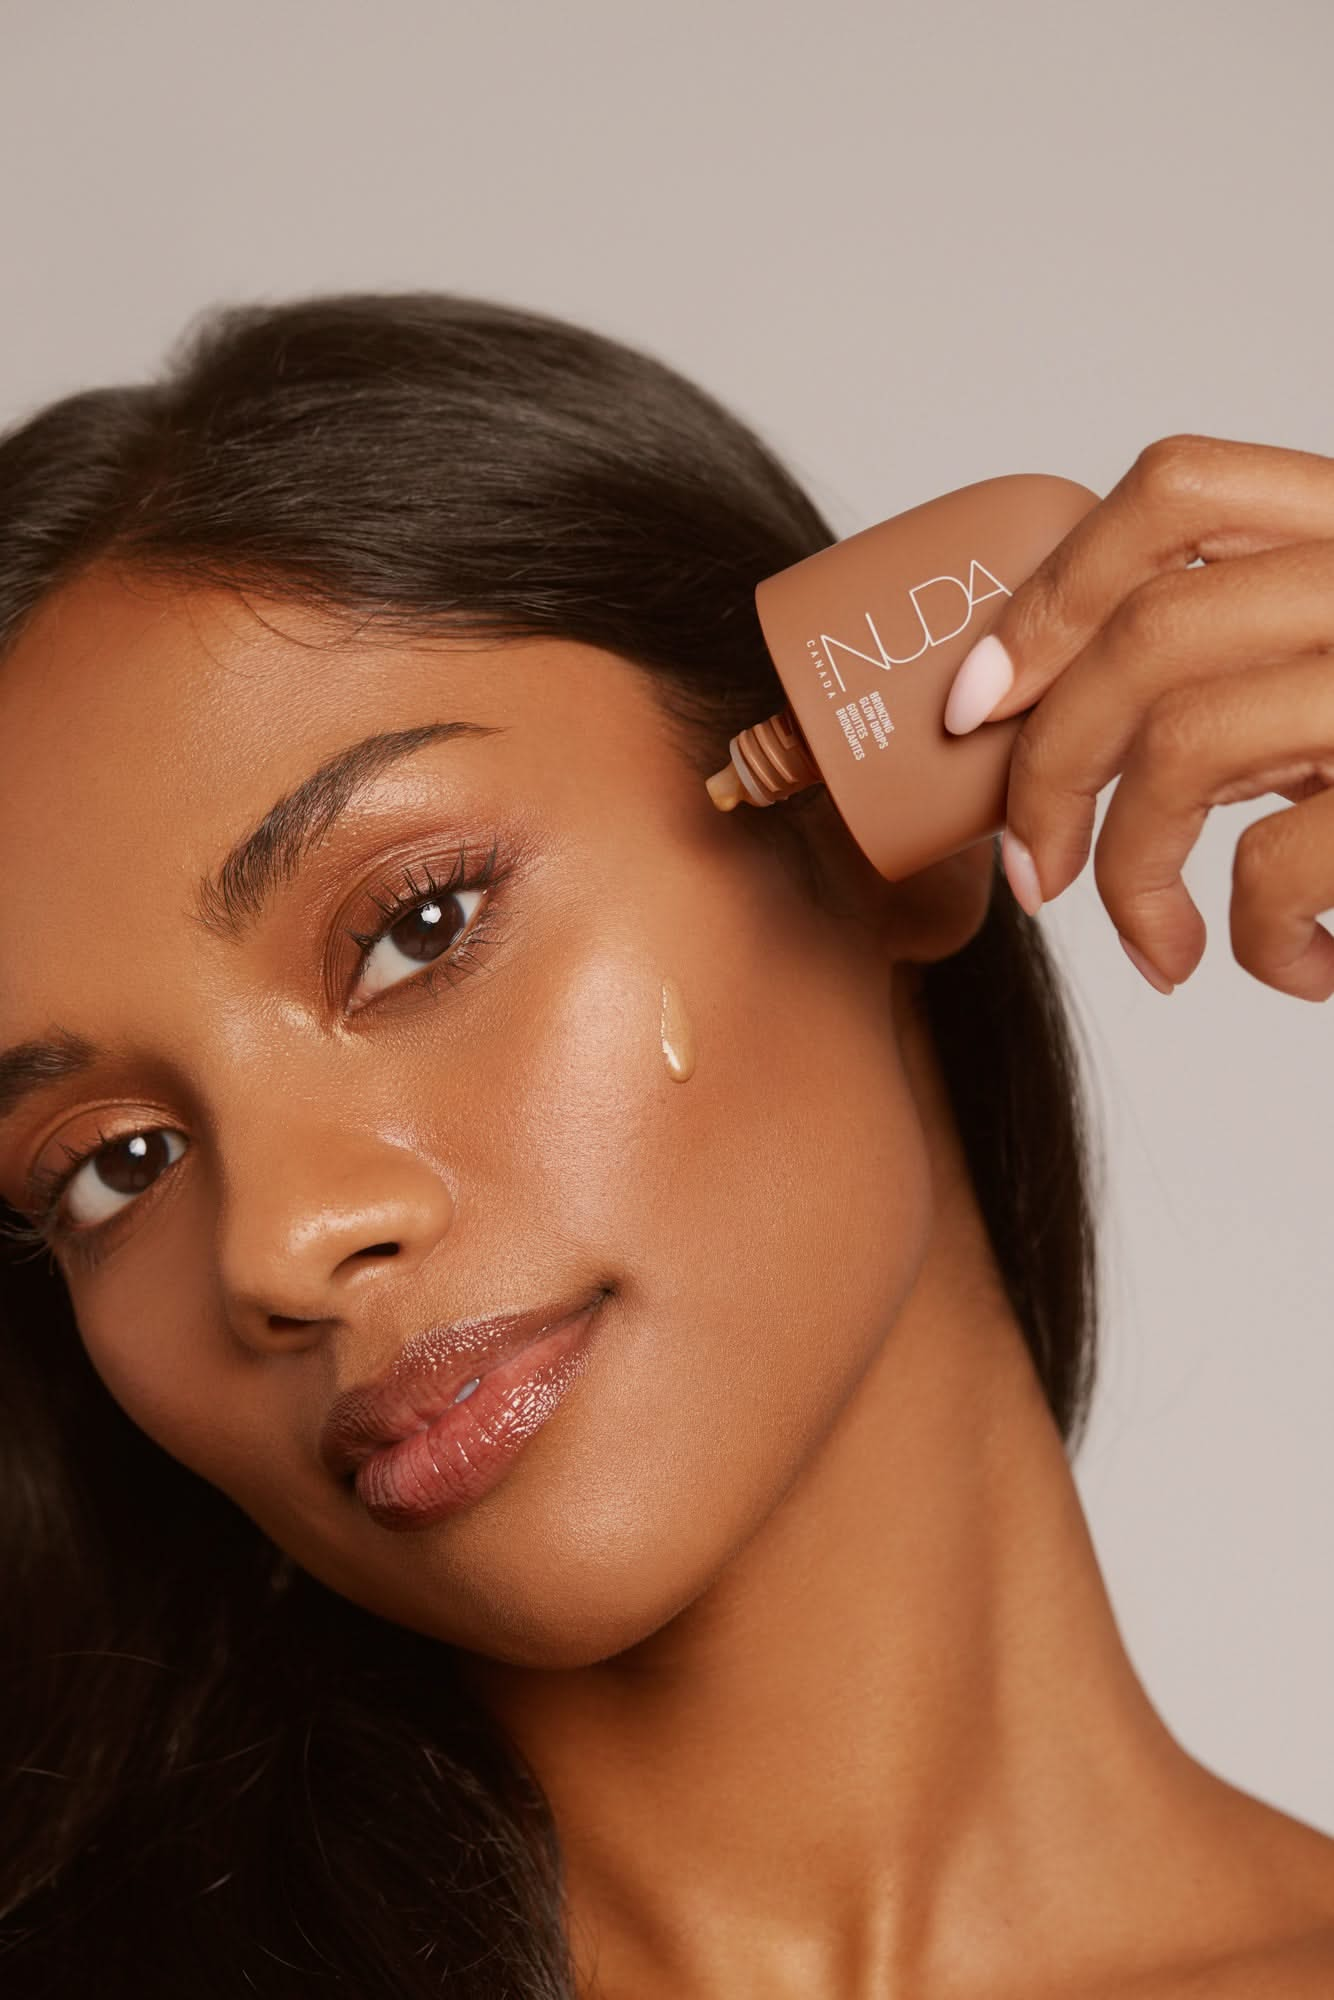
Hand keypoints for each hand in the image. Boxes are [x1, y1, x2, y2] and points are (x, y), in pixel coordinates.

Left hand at [942, 434, 1333, 1000]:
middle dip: (1048, 767)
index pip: (1177, 493)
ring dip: (1132, 873)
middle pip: (1150, 631)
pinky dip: (1255, 942)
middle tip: (1035, 873)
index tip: (978, 698)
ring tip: (1158, 946)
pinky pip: (1281, 863)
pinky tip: (1296, 967)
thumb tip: (1065, 718)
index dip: (1050, 591)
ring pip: (1187, 742)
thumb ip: (1257, 656)